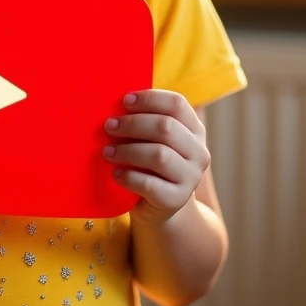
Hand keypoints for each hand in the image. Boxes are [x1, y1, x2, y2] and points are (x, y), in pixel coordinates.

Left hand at [103, 89, 209, 226]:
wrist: (160, 207)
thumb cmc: (150, 164)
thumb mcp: (152, 140)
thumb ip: (144, 121)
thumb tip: (115, 105)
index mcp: (194, 129)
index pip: (177, 104)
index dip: (150, 99)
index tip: (125, 101)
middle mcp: (199, 152)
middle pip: (166, 127)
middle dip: (133, 124)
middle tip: (109, 126)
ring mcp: (191, 178)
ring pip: (159, 155)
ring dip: (127, 151)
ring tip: (107, 152)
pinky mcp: (177, 200)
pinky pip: (149, 184)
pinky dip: (128, 177)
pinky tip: (115, 174)